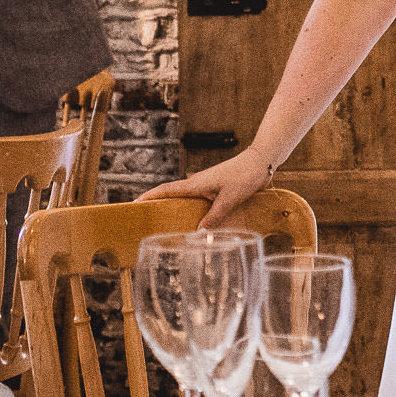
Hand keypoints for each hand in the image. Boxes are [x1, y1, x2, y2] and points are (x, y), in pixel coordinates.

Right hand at [136, 149, 272, 228]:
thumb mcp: (229, 199)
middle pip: (172, 195)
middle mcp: (197, 184)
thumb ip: (215, 217)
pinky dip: (193, 211)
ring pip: (185, 200)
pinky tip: (197, 223)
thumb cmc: (244, 176)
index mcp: (195, 184)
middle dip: (158, 206)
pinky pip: (199, 201)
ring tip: (167, 226)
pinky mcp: (216, 189)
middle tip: (146, 220)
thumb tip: (199, 234)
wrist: (261, 162)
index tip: (134, 205)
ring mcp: (206, 186)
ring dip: (175, 209)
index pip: (166, 190)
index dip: (149, 197)